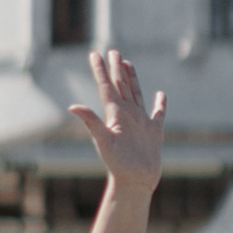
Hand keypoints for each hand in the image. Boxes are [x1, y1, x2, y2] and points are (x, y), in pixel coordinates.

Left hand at [65, 47, 165, 189]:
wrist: (135, 181)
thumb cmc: (118, 164)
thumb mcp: (103, 140)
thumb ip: (91, 121)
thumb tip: (72, 106)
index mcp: (114, 114)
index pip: (106, 86)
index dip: (100, 70)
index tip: (95, 53)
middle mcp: (126, 115)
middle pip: (120, 86)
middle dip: (116, 69)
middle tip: (113, 51)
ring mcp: (140, 122)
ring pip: (135, 94)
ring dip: (132, 78)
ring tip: (127, 64)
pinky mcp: (153, 131)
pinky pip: (158, 113)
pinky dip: (160, 103)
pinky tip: (160, 94)